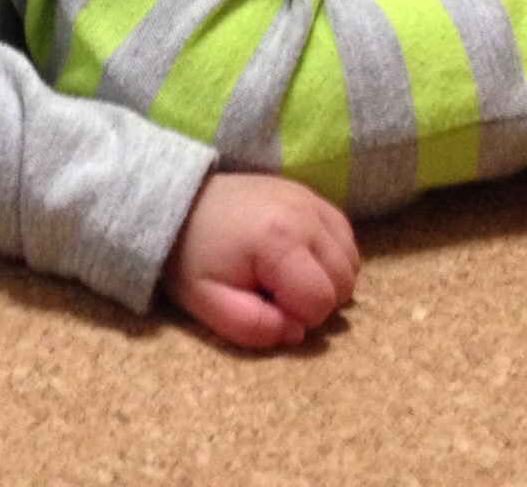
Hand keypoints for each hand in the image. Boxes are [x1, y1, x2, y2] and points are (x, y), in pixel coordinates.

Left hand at [162, 172, 358, 348]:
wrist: (175, 205)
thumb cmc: (190, 257)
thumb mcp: (208, 303)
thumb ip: (254, 328)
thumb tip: (296, 333)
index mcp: (278, 241)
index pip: (320, 302)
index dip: (296, 317)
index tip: (263, 304)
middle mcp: (303, 214)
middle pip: (343, 282)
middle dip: (315, 301)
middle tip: (274, 294)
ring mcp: (309, 199)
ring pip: (350, 260)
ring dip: (327, 279)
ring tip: (286, 277)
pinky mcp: (309, 193)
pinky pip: (345, 235)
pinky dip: (332, 255)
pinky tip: (300, 260)